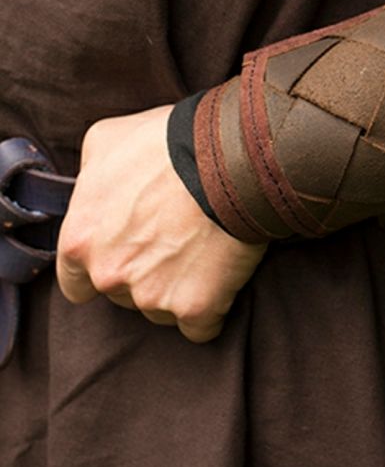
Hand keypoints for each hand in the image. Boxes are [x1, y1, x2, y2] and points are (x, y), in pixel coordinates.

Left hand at [57, 105, 266, 341]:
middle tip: (173, 241)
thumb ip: (90, 175)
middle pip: (121, 296)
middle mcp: (108, 275)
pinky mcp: (196, 308)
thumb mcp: (106, 139)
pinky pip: (200, 327)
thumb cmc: (167, 142)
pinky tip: (222, 280)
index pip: (75, 283)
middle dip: (142, 275)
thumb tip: (92, 185)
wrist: (228, 159)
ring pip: (159, 311)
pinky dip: (211, 309)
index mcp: (80, 240)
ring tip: (202, 253)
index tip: (125, 255)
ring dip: (177, 291)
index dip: (101, 268)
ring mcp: (152, 296)